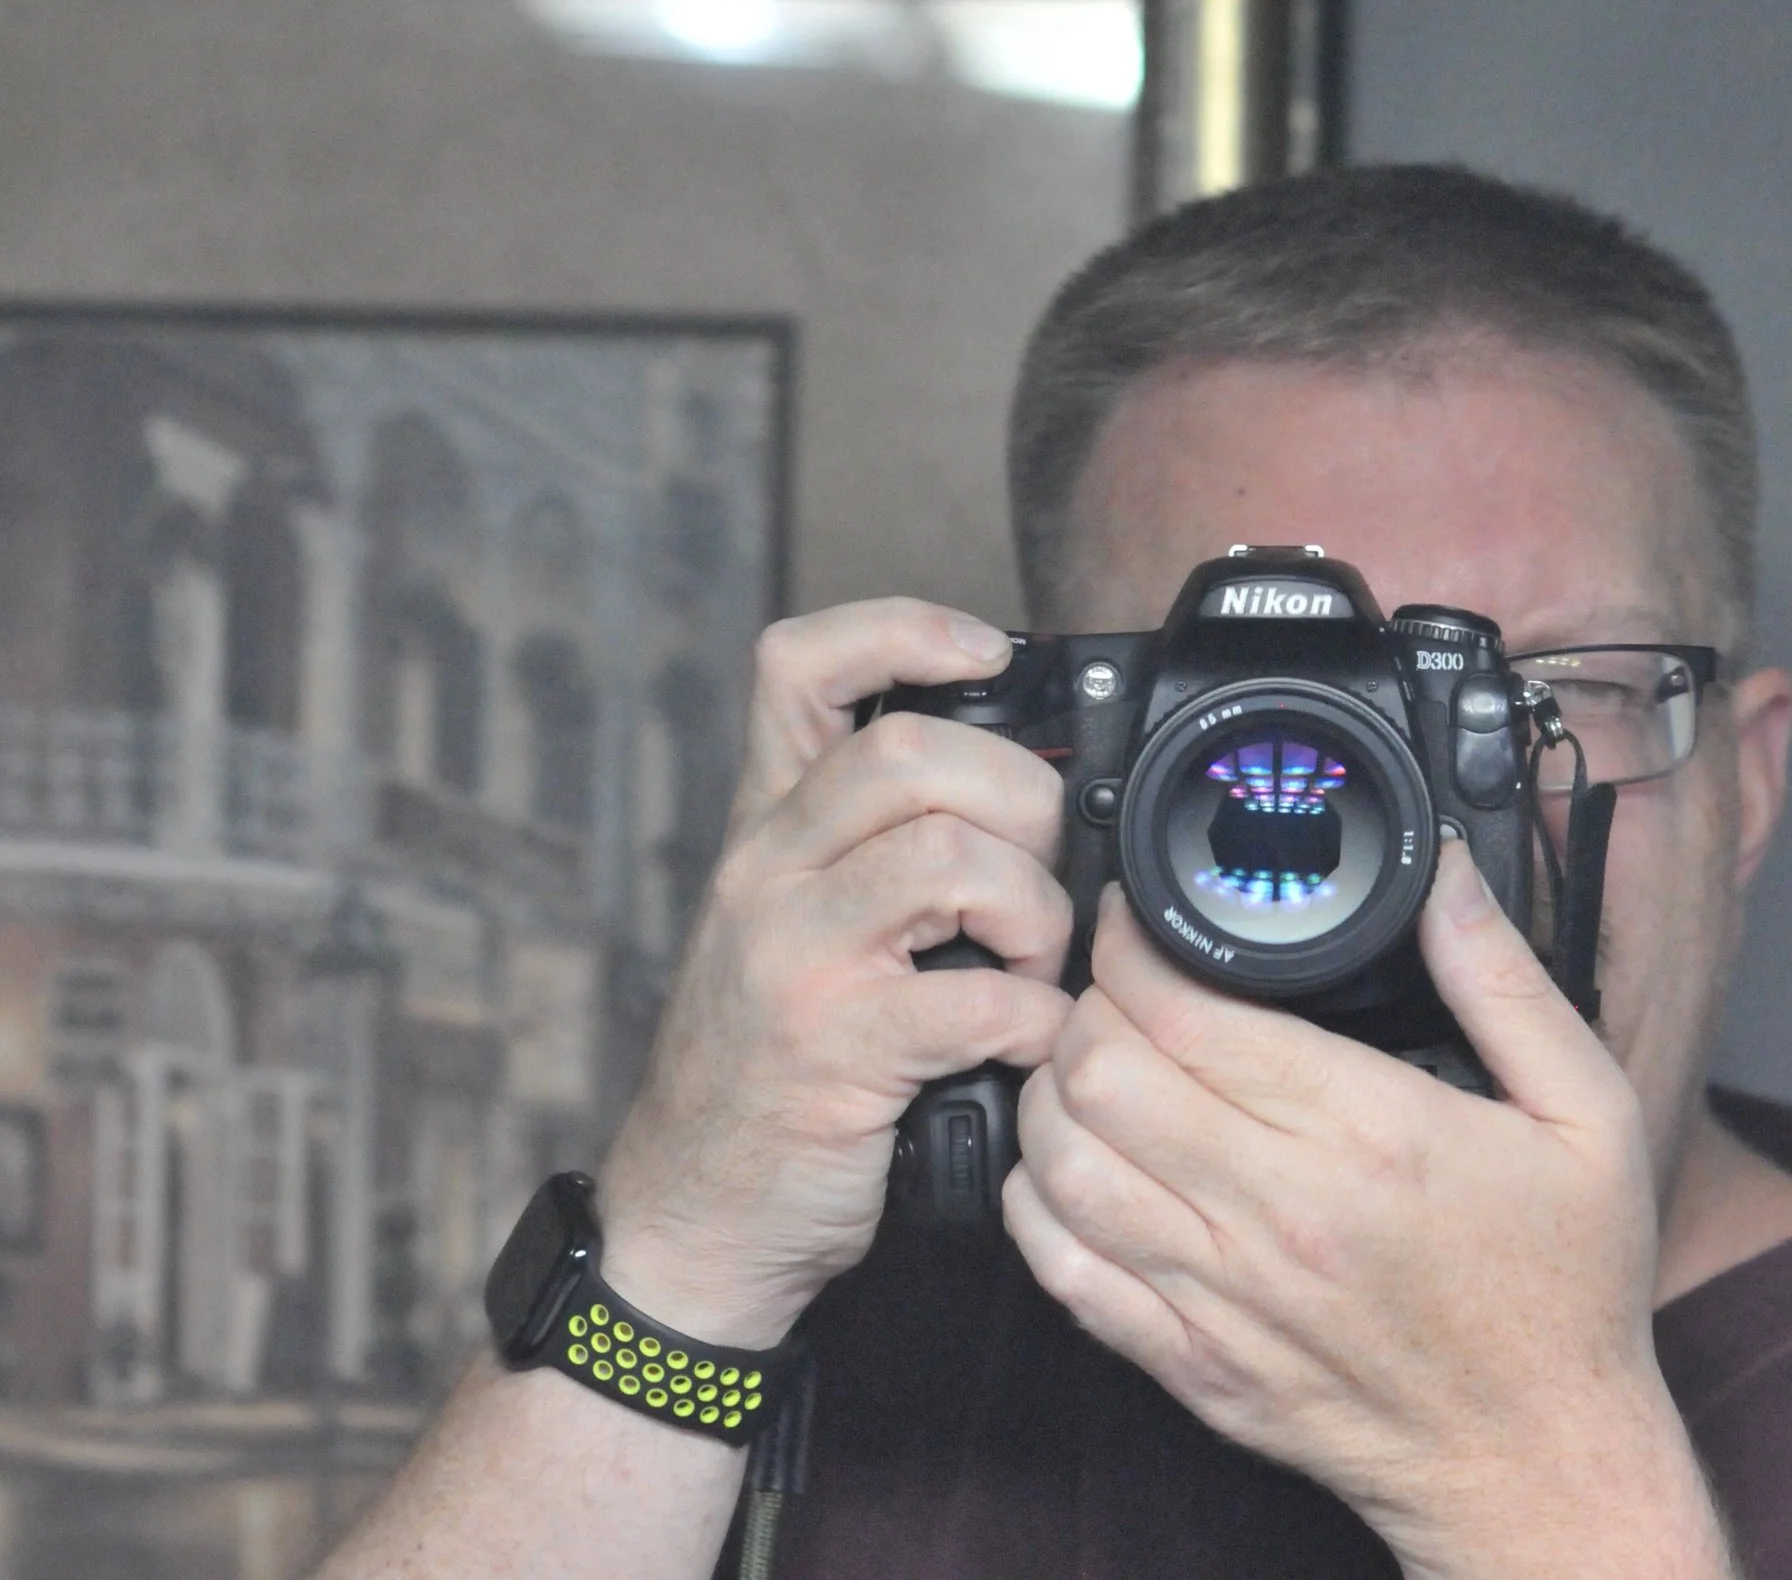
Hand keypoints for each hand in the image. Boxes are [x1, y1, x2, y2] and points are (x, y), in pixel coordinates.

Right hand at [597, 600, 1077, 1346]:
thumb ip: (878, 854)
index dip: (901, 629)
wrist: (693, 1222)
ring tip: (1033, 967)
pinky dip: (1038, 1021)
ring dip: (1037, 914)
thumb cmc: (774, 1074)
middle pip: (914, 752)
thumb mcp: (798, 931)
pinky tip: (1028, 1045)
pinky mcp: (835, 1050)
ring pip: (955, 858)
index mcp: (766, 831)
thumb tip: (1033, 795)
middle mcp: (765, 875)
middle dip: (1021, 803)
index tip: (988, 651)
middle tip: (1038, 878)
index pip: (798, 667)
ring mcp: (793, 959)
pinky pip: (980, 996)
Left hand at [1003, 849, 1730, 1579]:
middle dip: (1086, 1002)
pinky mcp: (1190, 1365)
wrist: (1538, 1462)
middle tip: (1112, 982)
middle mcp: (1278, 1211)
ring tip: (1084, 1059)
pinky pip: (1064, 1271)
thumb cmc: (1566, 1291)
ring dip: (1051, 1092)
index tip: (1135, 917)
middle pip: (1101, 1072)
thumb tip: (1444, 878)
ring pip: (1063, 1163)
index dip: (1131, 943)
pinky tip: (1069, 1166)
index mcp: (1367, 1132)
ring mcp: (1223, 1296)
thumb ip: (1503, 980)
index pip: (1183, 1010)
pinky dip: (1038, 1204)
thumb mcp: (1586, 1111)